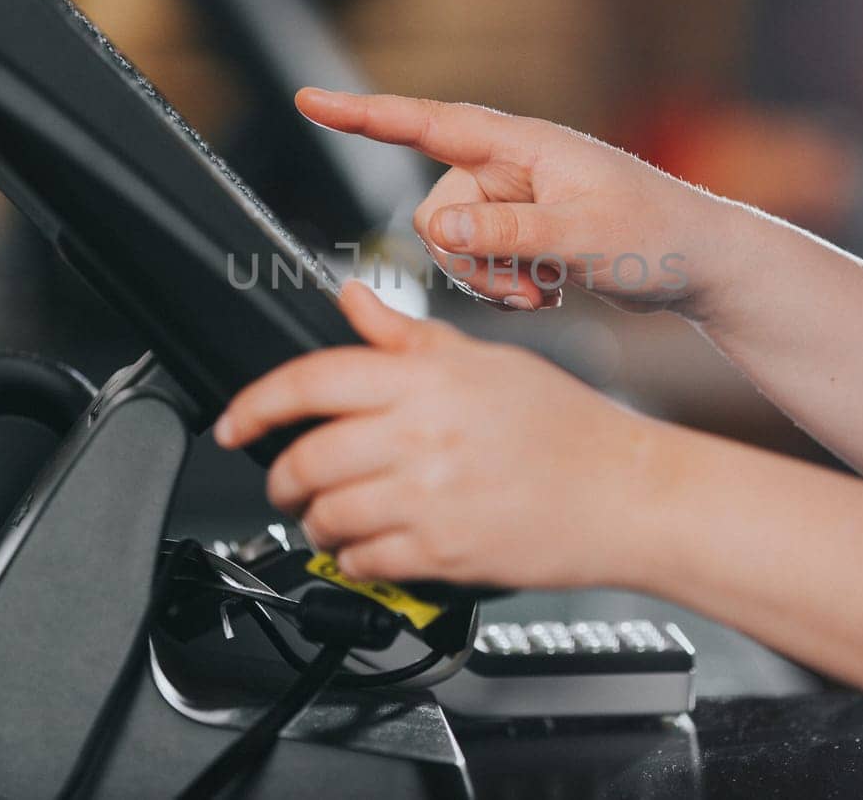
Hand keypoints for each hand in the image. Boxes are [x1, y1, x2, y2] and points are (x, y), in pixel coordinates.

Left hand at [214, 280, 665, 586]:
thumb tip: (354, 300)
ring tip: (326, 517)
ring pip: (328, 515)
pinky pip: (364, 562)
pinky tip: (367, 547)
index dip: (256, 404)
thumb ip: (409, 337)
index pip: (313, 381)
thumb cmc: (566, 426)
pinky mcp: (444, 553)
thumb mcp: (487, 361)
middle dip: (279, 476)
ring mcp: (430, 497)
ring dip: (313, 522)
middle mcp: (422, 435)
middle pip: (308, 457)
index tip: (234, 423)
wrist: (628, 493)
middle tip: (283, 481)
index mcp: (428, 378)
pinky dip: (351, 560)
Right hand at [296, 87, 725, 315]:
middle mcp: (513, 166)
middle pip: (435, 210)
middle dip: (467, 258)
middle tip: (527, 284)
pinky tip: (551, 290)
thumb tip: (432, 226)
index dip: (363, 114)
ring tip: (546, 289)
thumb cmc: (656, 237)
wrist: (700, 263)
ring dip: (489, 279)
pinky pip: (480, 264)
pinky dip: (505, 287)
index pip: (428, 123)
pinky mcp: (526, 232)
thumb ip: (502, 233)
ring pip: (454, 245)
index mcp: (523, 146)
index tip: (307, 100)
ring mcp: (518, 200)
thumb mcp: (578, 237)